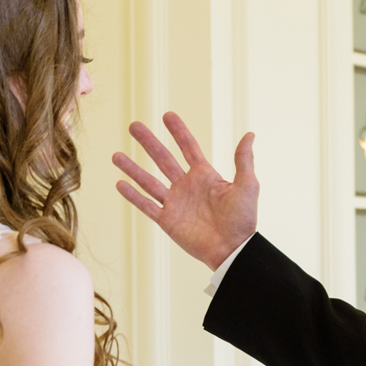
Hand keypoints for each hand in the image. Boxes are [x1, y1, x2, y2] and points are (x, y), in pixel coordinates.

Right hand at [114, 112, 260, 270]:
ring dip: (132, 168)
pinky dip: (133, 195)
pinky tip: (119, 183)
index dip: (178, 132)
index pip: (188, 148)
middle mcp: (186, 186)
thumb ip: (244, 160)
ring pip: (149, 181)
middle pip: (163, 159)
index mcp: (205, 175)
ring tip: (116, 155)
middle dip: (148, 142)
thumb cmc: (243, 220)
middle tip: (133, 126)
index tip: (167, 115)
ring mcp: (175, 203)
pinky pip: (146, 205)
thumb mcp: (247, 186)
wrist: (233, 250)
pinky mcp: (168, 220)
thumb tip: (250, 134)